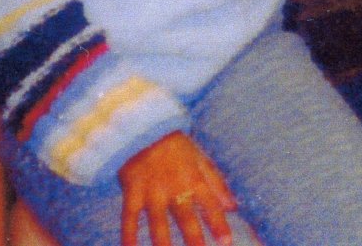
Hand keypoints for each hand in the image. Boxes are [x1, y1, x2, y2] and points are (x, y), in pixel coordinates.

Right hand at [118, 132, 235, 245]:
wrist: (143, 127)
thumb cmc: (176, 145)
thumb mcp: (201, 158)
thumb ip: (217, 183)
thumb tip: (233, 206)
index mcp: (193, 178)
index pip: (209, 205)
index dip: (218, 223)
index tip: (226, 242)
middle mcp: (174, 187)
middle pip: (185, 217)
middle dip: (193, 238)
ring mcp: (151, 191)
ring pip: (158, 222)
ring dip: (163, 243)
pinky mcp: (132, 192)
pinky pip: (129, 217)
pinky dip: (128, 235)